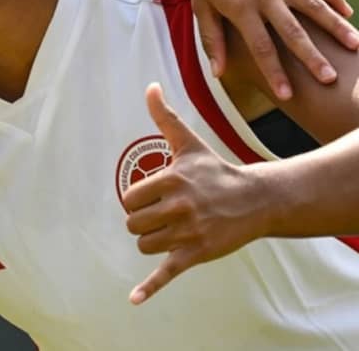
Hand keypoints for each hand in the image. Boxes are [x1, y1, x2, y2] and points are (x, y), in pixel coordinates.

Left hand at [122, 84, 268, 304]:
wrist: (255, 200)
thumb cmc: (214, 170)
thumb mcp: (189, 143)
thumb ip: (165, 117)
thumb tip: (149, 86)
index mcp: (172, 180)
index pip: (131, 198)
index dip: (139, 200)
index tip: (155, 197)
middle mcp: (179, 207)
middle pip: (133, 224)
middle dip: (143, 221)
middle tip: (163, 214)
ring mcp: (188, 233)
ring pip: (145, 245)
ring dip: (152, 240)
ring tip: (170, 229)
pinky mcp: (196, 255)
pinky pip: (166, 273)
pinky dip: (149, 288)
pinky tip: (134, 299)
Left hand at [176, 0, 358, 99]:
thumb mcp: (201, 5)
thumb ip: (212, 39)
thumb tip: (219, 73)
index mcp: (241, 7)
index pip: (261, 47)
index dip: (274, 72)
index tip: (287, 94)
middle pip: (293, 31)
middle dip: (312, 57)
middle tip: (330, 79)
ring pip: (314, 5)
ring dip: (335, 26)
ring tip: (355, 46)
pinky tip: (348, 12)